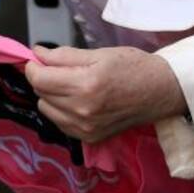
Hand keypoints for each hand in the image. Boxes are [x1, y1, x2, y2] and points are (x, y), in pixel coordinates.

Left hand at [24, 45, 187, 142]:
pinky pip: (60, 123)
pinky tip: (76, 100)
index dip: (33, 67)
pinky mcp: (90, 138)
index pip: (40, 79)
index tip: (37, 59)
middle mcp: (82, 110)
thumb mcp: (99, 54)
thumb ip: (64, 55)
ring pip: (47, 110)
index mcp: (85, 85)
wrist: (160, 91)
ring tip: (70, 84)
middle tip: (58, 68)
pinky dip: (61, 110)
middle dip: (44, 78)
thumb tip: (37, 54)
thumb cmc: (133, 66)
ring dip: (51, 95)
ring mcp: (86, 128)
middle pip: (41, 94)